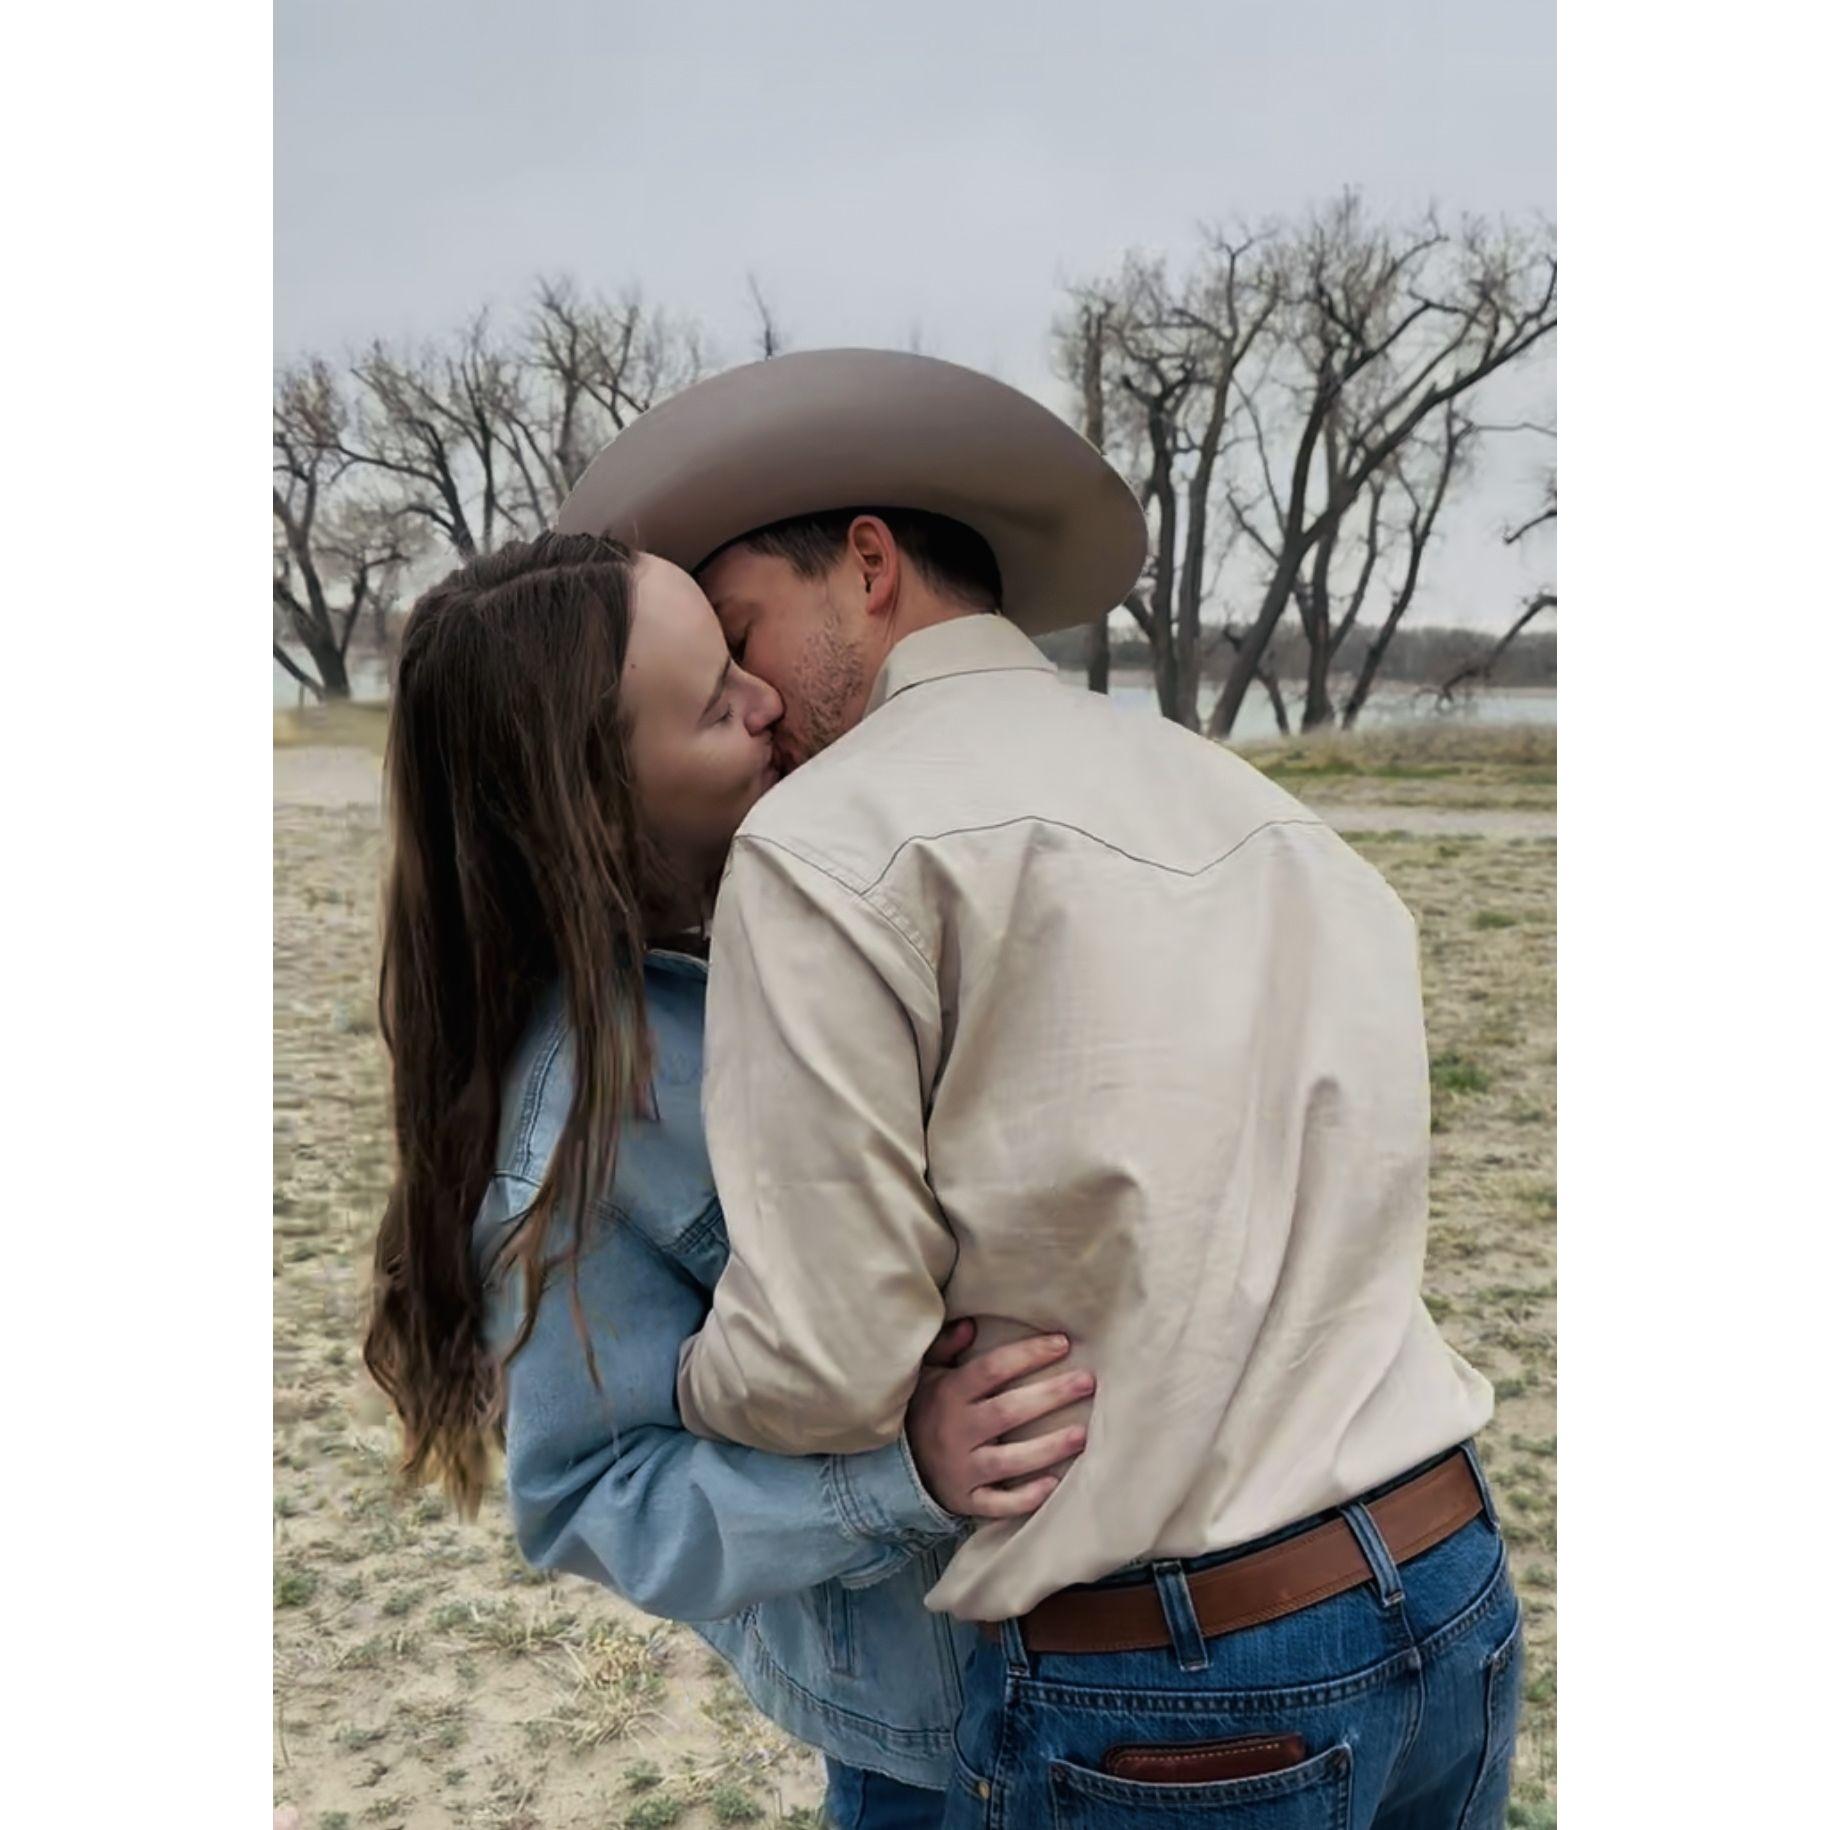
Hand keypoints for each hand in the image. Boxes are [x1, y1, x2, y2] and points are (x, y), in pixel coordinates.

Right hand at [906, 1323, 1094, 1520]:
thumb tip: (971, 1324)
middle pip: (1008, 1411)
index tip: (1062, 1343)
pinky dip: (1025, 1498)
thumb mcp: (928, 1374)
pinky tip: (1053, 1485)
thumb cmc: (926, 1410)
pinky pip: (998, 1504)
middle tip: (1087, 1382)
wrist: (897, 1466)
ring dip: (1048, 1448)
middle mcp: (956, 1431)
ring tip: (1083, 1435)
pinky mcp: (967, 1500)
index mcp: (948, 1394)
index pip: (992, 1369)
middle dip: (1050, 1395)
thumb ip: (945, 1346)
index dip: (1028, 1354)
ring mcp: (962, 1469)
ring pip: (1009, 1461)